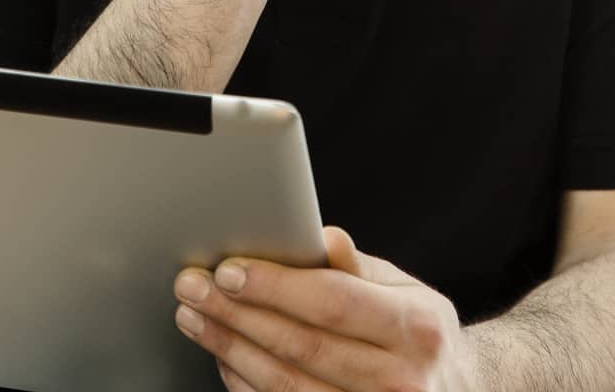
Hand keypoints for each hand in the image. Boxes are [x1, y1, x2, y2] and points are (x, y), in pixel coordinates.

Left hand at [172, 224, 477, 390]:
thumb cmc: (422, 336)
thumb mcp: (409, 291)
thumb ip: (359, 268)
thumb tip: (322, 237)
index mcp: (418, 328)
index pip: (333, 303)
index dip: (275, 286)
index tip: (228, 269)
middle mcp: (402, 382)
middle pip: (301, 347)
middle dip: (237, 314)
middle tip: (193, 289)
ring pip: (287, 387)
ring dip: (231, 350)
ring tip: (196, 318)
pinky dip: (248, 386)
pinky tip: (225, 358)